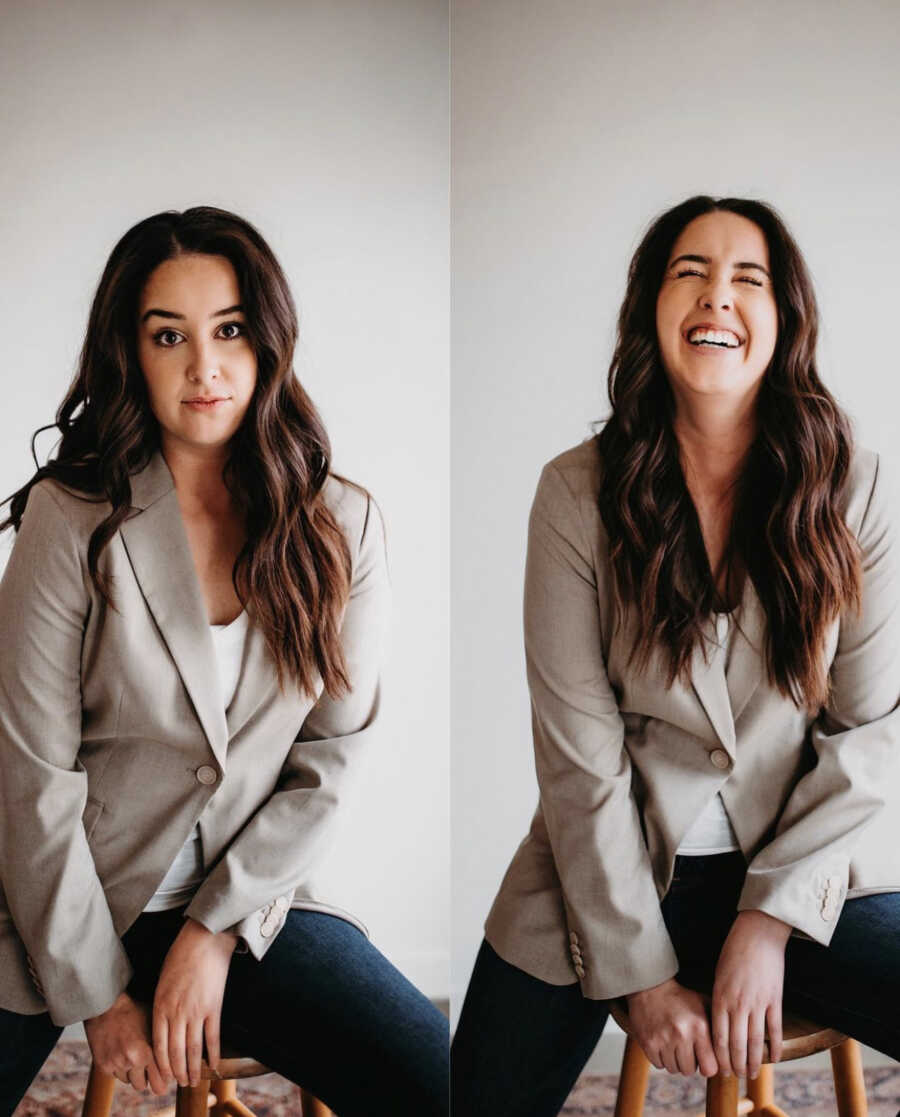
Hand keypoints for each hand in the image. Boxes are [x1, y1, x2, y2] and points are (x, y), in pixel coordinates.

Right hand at [84, 990, 169, 1094]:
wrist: (107, 1004)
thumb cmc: (137, 1009)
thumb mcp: (156, 1023)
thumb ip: (166, 1044)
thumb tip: (181, 1057)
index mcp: (148, 1050)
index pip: (161, 1081)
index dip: (165, 1079)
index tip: (168, 1074)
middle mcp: (132, 1060)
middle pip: (144, 1086)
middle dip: (149, 1080)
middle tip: (152, 1071)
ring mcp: (116, 1064)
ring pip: (130, 1081)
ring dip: (134, 1073)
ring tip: (136, 1055)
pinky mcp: (103, 1066)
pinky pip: (117, 1076)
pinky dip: (121, 1068)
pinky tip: (123, 1052)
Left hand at [151, 916, 237, 1087]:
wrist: (205, 938)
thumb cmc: (181, 955)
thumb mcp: (163, 981)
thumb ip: (162, 1005)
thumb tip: (163, 1026)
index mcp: (160, 1006)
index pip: (158, 1046)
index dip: (161, 1065)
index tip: (164, 1076)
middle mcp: (176, 1013)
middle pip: (175, 1052)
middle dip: (177, 1072)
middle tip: (180, 1084)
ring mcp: (195, 1011)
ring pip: (193, 1049)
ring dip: (193, 1068)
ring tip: (194, 1081)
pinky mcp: (214, 1006)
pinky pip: (213, 1036)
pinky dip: (214, 1053)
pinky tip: (214, 1064)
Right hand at [626, 978, 717, 1076]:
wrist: (650, 987)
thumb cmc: (681, 999)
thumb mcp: (704, 1005)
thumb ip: (719, 1026)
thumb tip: (734, 1050)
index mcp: (699, 1027)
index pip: (710, 1068)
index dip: (708, 1066)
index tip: (704, 1058)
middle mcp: (681, 1035)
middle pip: (689, 1071)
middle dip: (689, 1063)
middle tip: (686, 1048)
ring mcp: (663, 1040)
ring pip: (674, 1069)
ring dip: (675, 1061)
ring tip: (674, 1044)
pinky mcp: (648, 1043)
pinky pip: (659, 1065)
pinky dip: (661, 1058)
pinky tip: (663, 1043)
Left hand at [711, 910, 790, 1078]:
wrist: (758, 933)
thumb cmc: (734, 951)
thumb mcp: (719, 974)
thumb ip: (719, 999)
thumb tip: (718, 1023)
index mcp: (721, 997)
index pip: (719, 1037)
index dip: (719, 1057)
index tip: (719, 1069)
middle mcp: (738, 1004)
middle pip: (737, 1044)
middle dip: (735, 1064)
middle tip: (735, 1077)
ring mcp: (758, 1003)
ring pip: (756, 1041)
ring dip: (753, 1061)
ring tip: (751, 1074)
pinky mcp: (775, 999)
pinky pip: (775, 1029)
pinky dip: (776, 1047)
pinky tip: (775, 1059)